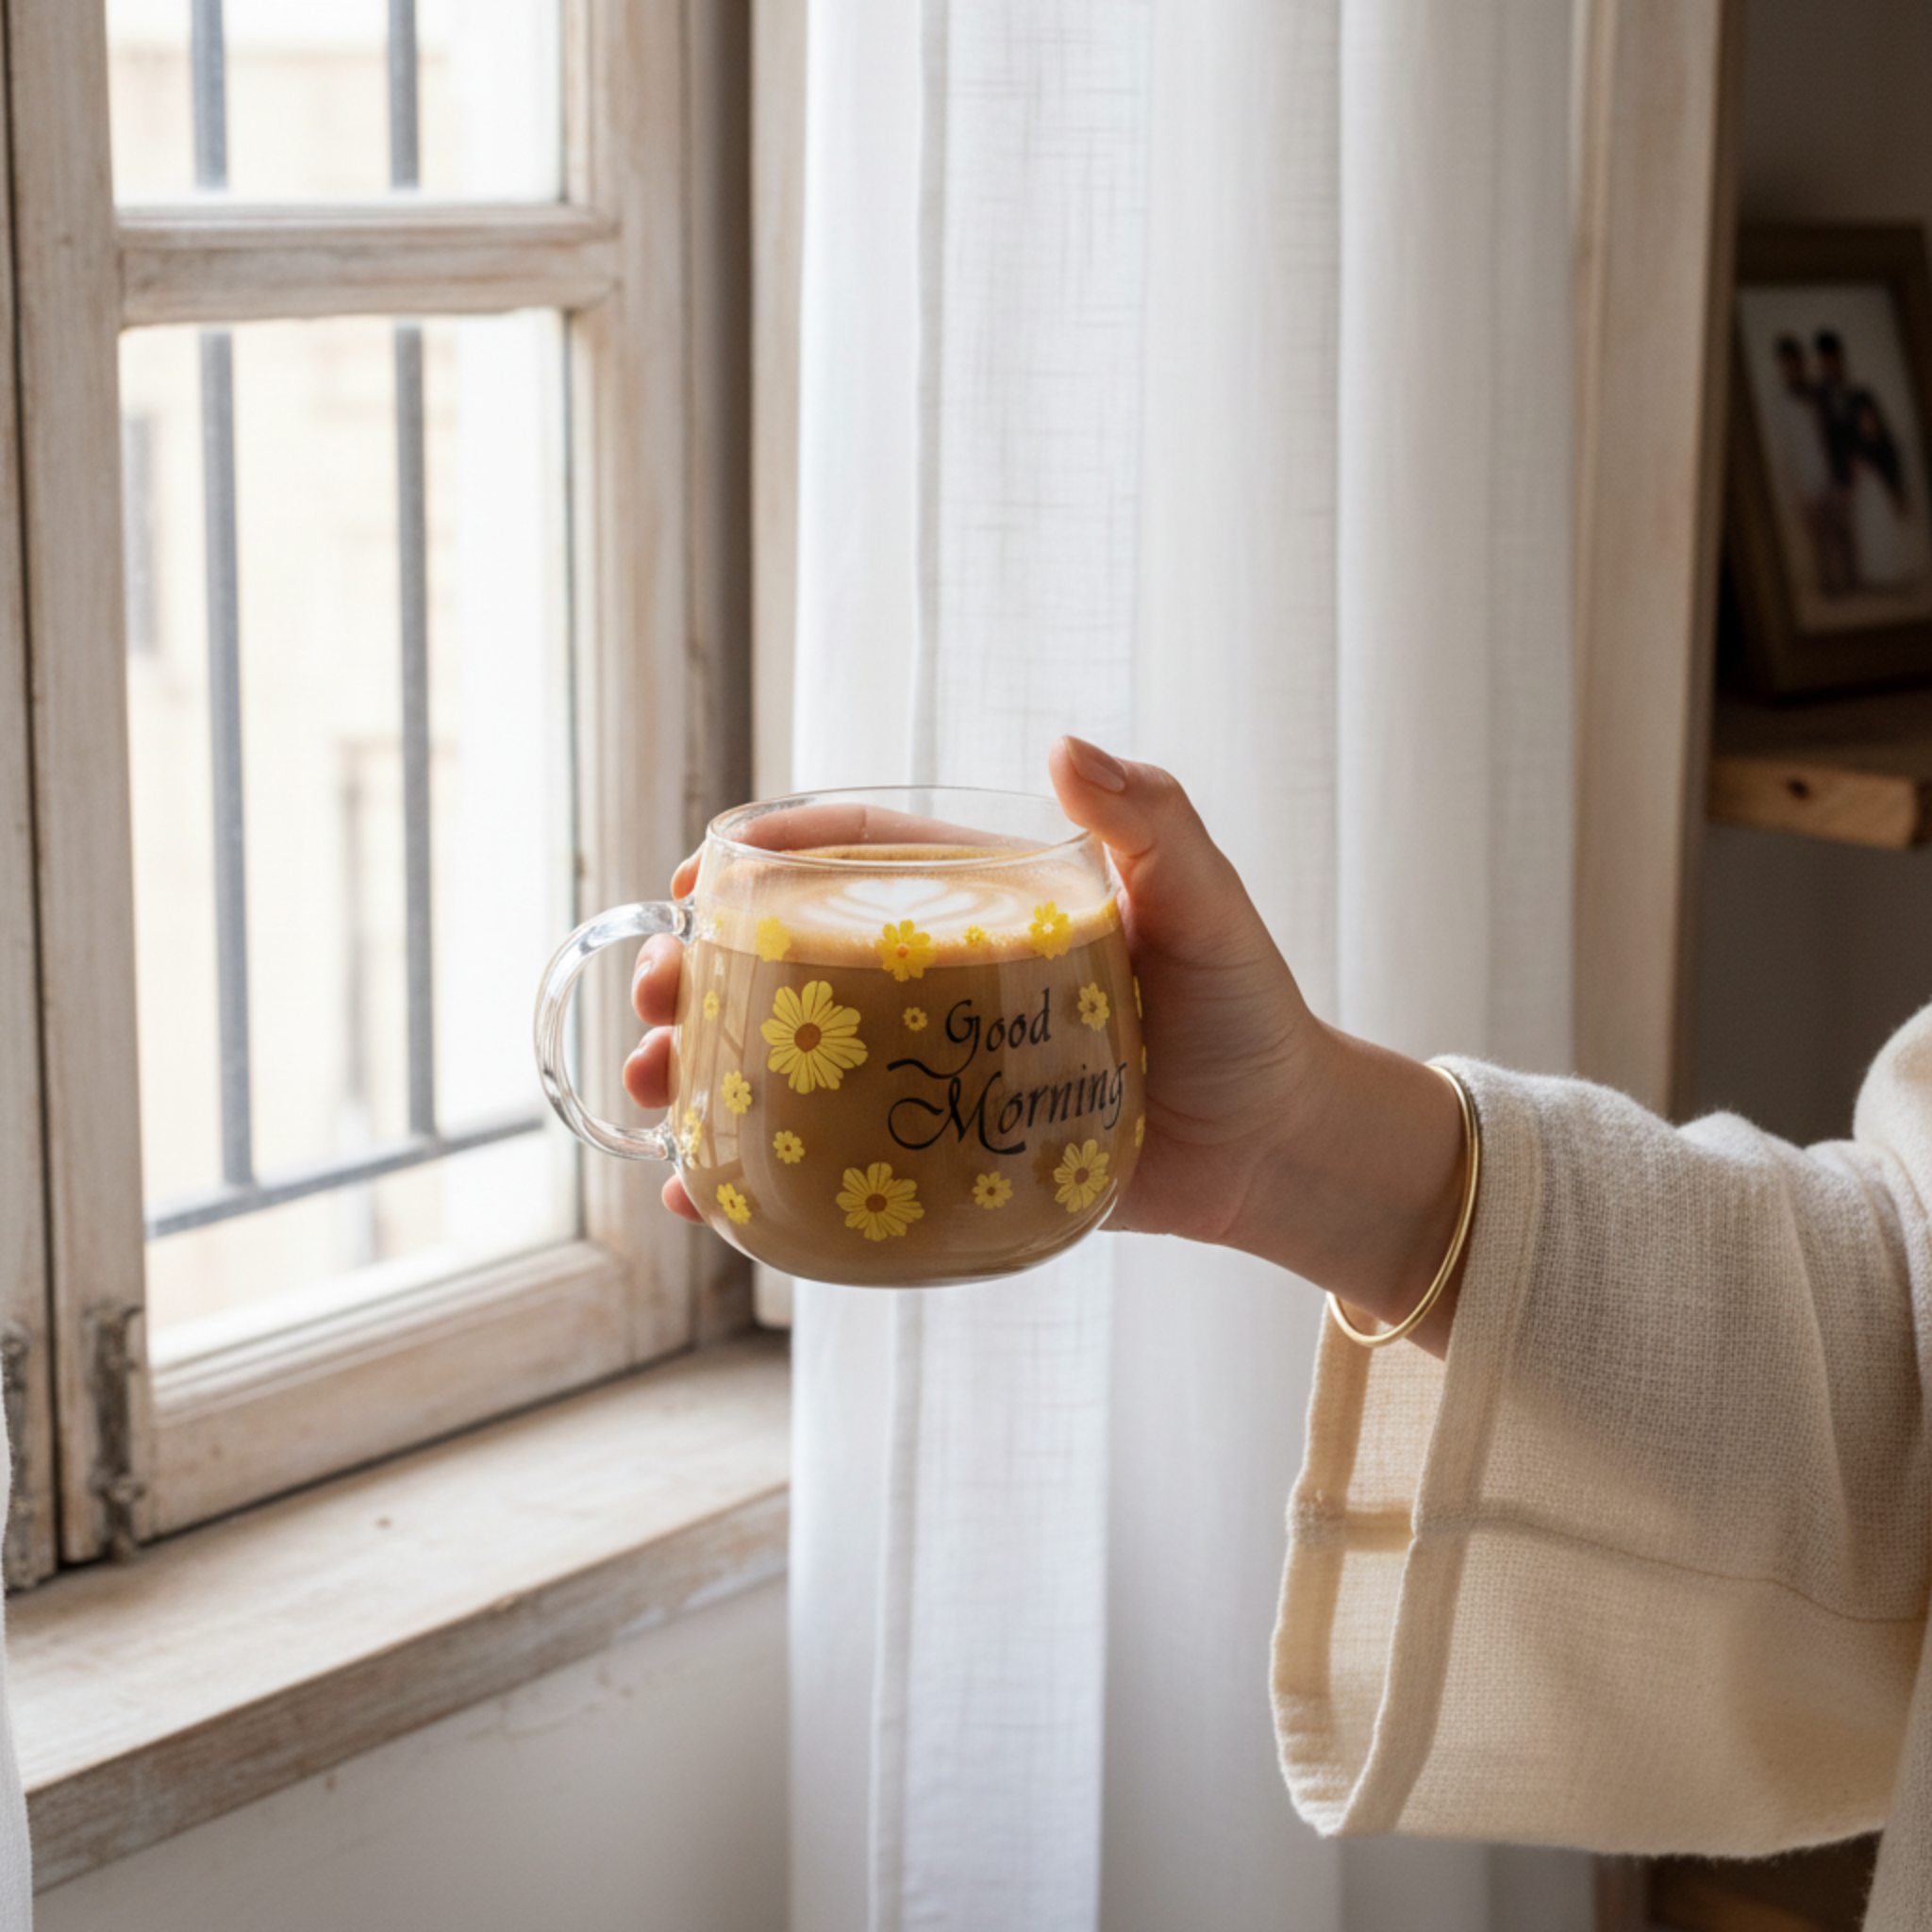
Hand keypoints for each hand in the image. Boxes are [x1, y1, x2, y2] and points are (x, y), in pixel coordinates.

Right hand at [623, 743, 1469, 1351]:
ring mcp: (942, 1067)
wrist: (1280, 1148)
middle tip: (651, 999)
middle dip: (709, 972)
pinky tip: (710, 1193)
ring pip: (804, 1057)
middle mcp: (952, 979)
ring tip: (656, 1093)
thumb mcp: (1206, 908)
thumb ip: (1151, 824)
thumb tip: (1067, 743)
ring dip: (715, 1069)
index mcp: (992, 903)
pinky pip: (842, 1153)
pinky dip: (770, 1172)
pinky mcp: (949, 1150)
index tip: (693, 879)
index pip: (860, 860)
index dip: (769, 858)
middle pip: (802, 961)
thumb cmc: (1250, 1014)